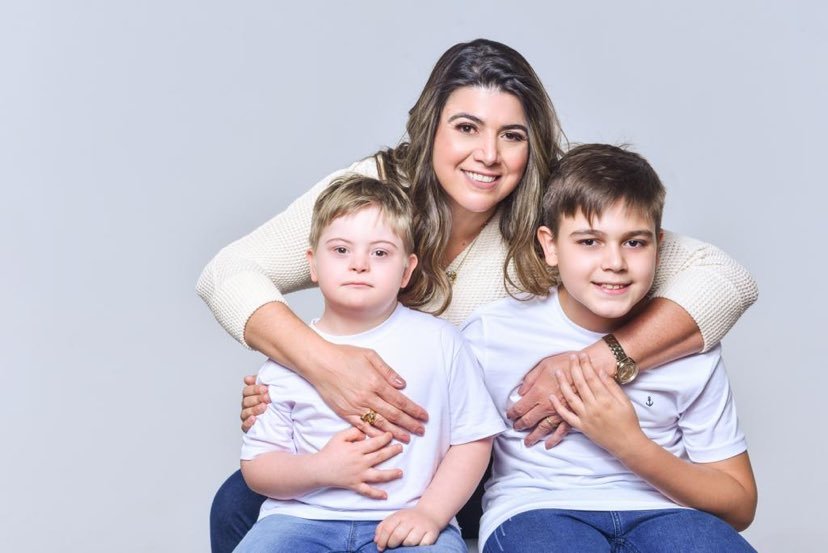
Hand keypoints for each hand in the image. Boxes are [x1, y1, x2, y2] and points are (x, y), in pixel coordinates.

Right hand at [240, 375, 270, 432]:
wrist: (284, 418)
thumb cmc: (274, 402)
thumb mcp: (268, 390)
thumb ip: (259, 382)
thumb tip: (246, 378)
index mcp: (250, 396)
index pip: (247, 391)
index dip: (255, 389)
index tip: (266, 389)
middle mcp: (247, 406)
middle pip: (246, 401)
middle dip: (257, 398)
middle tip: (267, 398)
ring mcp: (247, 416)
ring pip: (245, 412)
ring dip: (254, 409)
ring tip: (264, 407)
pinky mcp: (248, 427)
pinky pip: (245, 425)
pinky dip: (248, 422)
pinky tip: (254, 418)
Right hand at [313, 343, 428, 443]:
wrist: (320, 363)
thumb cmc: (344, 356)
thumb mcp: (370, 355)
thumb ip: (387, 371)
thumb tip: (402, 384)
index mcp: (375, 382)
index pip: (400, 400)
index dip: (413, 410)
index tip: (424, 416)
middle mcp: (367, 397)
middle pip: (393, 415)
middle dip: (409, 424)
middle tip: (421, 431)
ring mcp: (355, 407)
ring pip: (380, 424)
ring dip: (395, 432)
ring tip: (407, 439)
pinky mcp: (345, 413)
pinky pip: (363, 427)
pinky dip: (374, 434)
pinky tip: (384, 439)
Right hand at [316, 427, 403, 498]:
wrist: (318, 469)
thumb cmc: (329, 451)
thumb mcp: (339, 437)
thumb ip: (353, 432)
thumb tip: (365, 434)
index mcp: (357, 449)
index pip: (375, 443)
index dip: (385, 438)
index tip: (391, 435)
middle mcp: (360, 462)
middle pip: (380, 456)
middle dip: (392, 452)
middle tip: (400, 448)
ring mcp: (358, 475)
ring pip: (378, 475)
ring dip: (391, 474)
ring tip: (400, 473)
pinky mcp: (355, 485)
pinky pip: (367, 491)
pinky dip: (376, 494)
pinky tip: (385, 496)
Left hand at [374, 507, 441, 550]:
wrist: (429, 514)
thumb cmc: (408, 519)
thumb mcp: (394, 519)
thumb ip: (382, 528)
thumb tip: (376, 541)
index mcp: (400, 516)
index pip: (387, 528)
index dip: (382, 540)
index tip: (380, 548)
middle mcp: (411, 520)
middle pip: (398, 535)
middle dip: (392, 544)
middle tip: (392, 546)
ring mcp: (422, 526)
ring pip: (410, 541)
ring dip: (405, 545)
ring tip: (405, 542)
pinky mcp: (432, 533)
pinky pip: (423, 544)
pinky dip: (419, 546)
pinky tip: (417, 543)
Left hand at [506, 351, 574, 447]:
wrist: (588, 368)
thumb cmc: (565, 363)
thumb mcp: (543, 365)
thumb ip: (530, 379)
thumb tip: (520, 392)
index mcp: (538, 392)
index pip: (520, 408)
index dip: (513, 413)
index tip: (509, 416)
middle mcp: (546, 406)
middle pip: (529, 420)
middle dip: (520, 425)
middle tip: (516, 428)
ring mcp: (559, 412)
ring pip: (543, 428)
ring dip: (534, 436)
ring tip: (527, 442)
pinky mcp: (571, 416)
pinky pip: (561, 431)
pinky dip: (554, 439)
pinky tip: (548, 445)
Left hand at [549, 353, 643, 455]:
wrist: (627, 444)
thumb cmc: (629, 421)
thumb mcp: (625, 401)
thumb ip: (611, 386)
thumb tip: (600, 371)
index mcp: (605, 400)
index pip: (592, 378)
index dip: (586, 365)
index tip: (582, 355)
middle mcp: (593, 407)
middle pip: (580, 384)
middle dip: (574, 368)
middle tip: (571, 357)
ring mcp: (585, 418)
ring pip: (570, 398)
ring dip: (562, 383)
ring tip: (557, 372)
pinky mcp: (581, 427)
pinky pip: (566, 416)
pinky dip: (557, 407)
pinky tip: (551, 397)